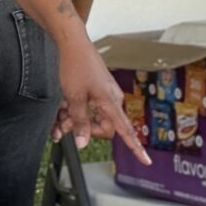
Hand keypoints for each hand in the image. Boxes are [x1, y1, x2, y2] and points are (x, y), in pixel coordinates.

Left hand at [54, 37, 147, 164]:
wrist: (73, 44)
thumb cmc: (76, 67)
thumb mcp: (74, 97)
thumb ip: (80, 121)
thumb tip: (84, 143)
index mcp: (110, 103)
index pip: (126, 130)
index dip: (135, 147)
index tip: (146, 161)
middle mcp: (111, 100)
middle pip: (102, 128)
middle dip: (83, 130)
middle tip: (65, 126)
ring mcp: (103, 96)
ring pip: (91, 118)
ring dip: (74, 121)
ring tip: (59, 118)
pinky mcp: (94, 91)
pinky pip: (87, 109)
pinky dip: (74, 112)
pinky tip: (60, 113)